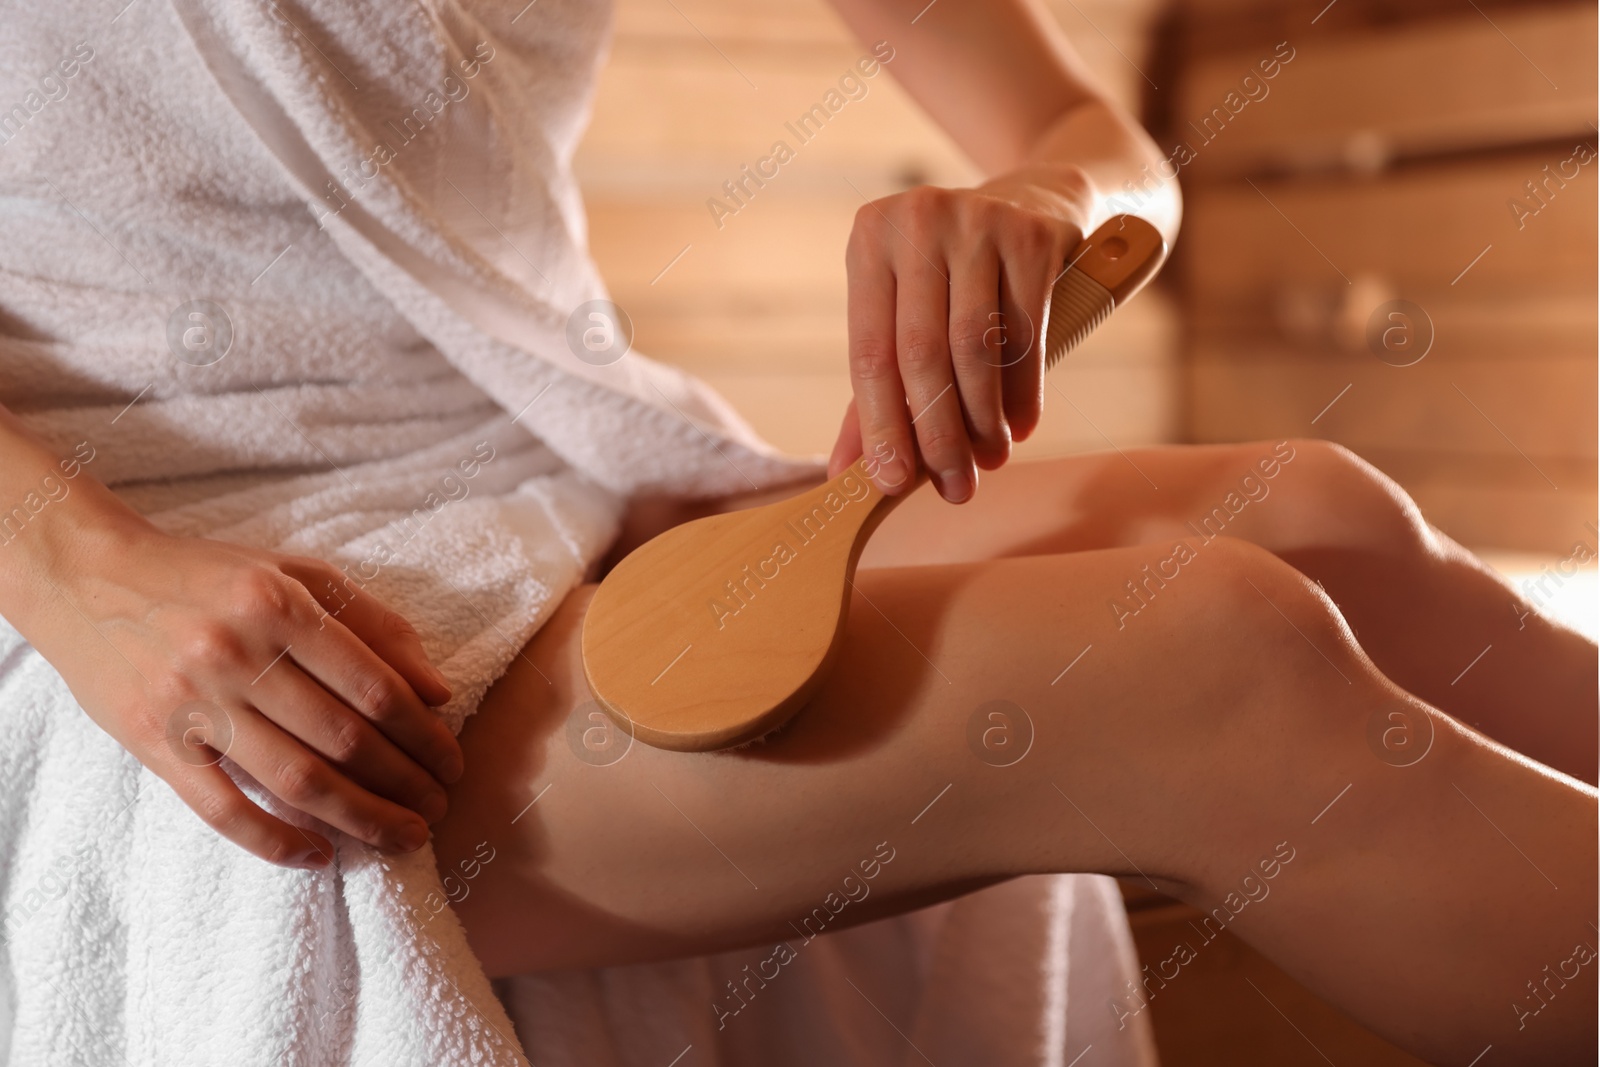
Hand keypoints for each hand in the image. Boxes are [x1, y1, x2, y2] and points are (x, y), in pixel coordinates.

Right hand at [25, 517, 461, 867]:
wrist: (89, 578)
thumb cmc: (211, 576)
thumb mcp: (297, 575)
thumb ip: (374, 625)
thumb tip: (438, 691)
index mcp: (279, 604)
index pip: (374, 686)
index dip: (424, 735)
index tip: (453, 764)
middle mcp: (236, 652)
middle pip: (342, 739)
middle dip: (404, 784)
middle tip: (440, 809)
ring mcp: (191, 702)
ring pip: (294, 779)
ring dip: (360, 818)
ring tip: (403, 837)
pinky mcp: (152, 743)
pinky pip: (221, 809)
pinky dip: (273, 841)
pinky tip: (317, 856)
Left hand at [828, 164, 1095, 501]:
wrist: (1036, 202)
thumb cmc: (953, 276)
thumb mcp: (905, 314)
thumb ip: (873, 392)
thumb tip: (843, 476)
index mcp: (870, 241)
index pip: (870, 352)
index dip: (881, 426)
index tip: (893, 485)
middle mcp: (917, 221)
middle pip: (921, 353)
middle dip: (938, 434)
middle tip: (955, 488)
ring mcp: (978, 221)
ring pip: (975, 346)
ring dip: (983, 419)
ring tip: (989, 461)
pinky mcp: (1032, 234)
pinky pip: (1027, 332)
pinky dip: (1023, 391)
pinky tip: (1021, 426)